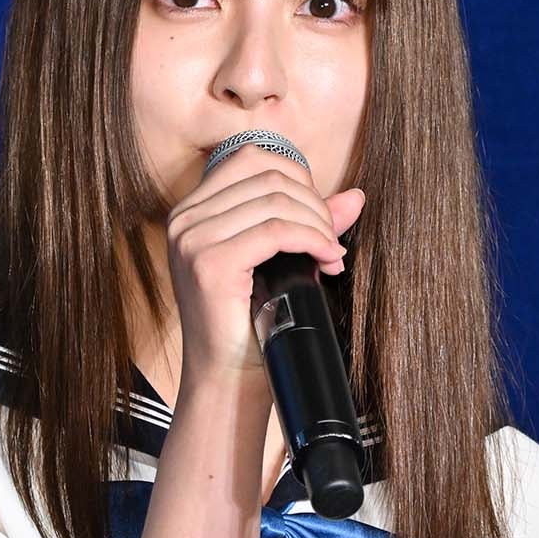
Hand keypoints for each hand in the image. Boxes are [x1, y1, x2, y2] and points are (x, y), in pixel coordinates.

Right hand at [166, 143, 365, 381]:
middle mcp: (184, 219)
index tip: (318, 216)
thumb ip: (308, 223)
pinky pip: (278, 230)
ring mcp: (192, 240)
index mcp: (192, 211)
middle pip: (268, 175)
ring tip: (331, 255)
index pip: (251, 157)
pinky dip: (313, 240)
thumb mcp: (280, 261)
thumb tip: (355, 196)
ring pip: (277, 200)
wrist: (228, 379)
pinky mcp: (210, 263)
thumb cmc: (251, 324)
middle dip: (314, 204)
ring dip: (318, 225)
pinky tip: (327, 260)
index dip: (297, 178)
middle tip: (331, 241)